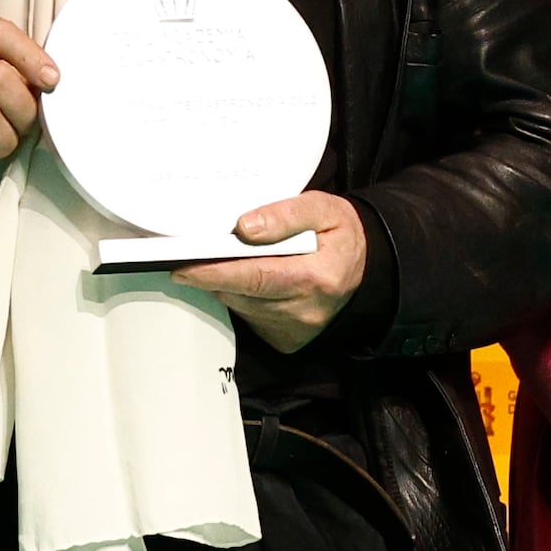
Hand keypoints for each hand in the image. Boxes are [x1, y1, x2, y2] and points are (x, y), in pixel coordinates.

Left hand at [171, 193, 366, 351]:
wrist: (366, 269)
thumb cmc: (340, 235)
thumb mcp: (323, 208)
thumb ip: (286, 214)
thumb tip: (245, 227)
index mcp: (317, 277)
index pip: (256, 276)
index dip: (215, 272)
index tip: (183, 267)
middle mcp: (305, 311)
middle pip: (241, 294)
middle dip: (212, 275)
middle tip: (189, 257)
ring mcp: (295, 330)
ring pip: (240, 306)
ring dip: (228, 284)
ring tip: (233, 261)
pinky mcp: (286, 341)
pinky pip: (248, 317)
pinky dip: (242, 297)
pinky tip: (254, 281)